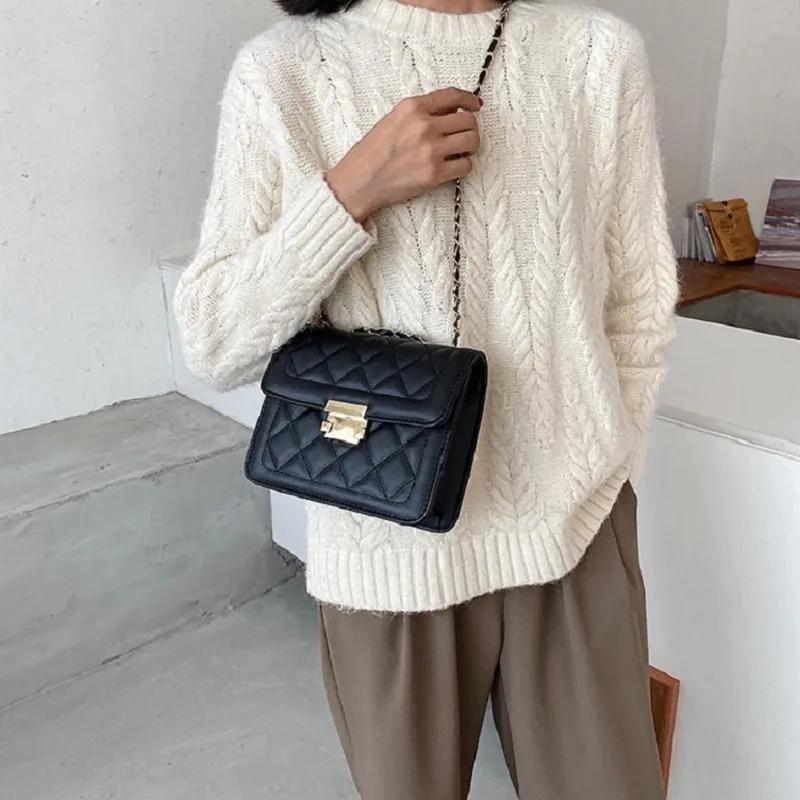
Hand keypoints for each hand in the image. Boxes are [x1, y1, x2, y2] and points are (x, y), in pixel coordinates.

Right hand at [324, 87, 481, 222]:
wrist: (359, 182)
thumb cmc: (372, 153)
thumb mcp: (393, 119)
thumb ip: (421, 113)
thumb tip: (451, 111)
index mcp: (412, 107)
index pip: (452, 96)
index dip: (469, 99)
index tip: (475, 105)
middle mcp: (424, 126)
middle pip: (467, 120)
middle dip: (471, 127)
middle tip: (465, 135)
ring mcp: (430, 150)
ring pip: (471, 141)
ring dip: (471, 146)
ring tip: (462, 151)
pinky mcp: (434, 174)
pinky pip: (466, 165)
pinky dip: (464, 166)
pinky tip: (454, 166)